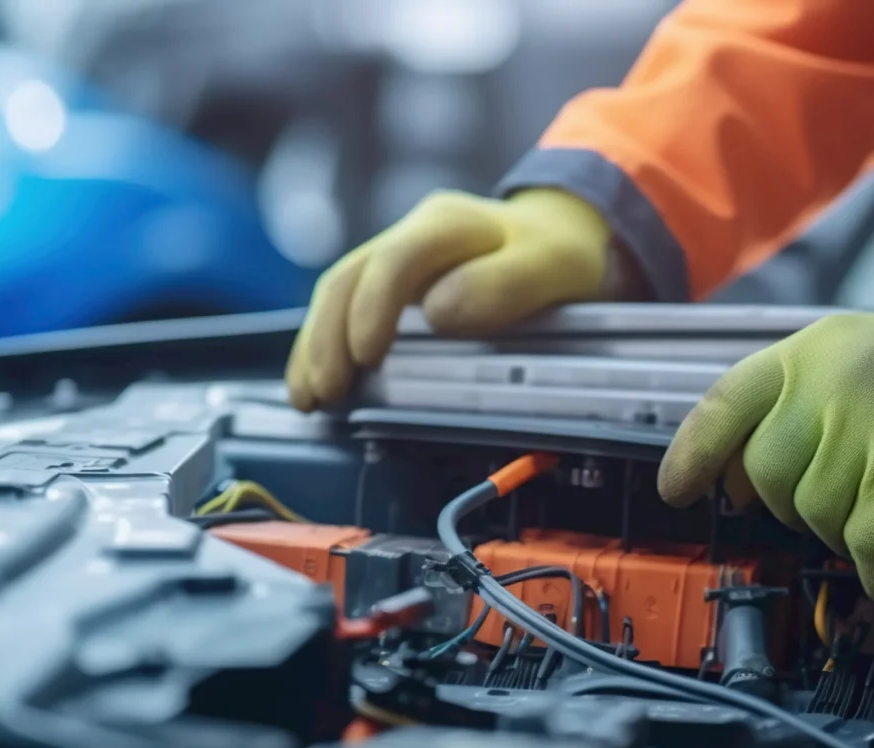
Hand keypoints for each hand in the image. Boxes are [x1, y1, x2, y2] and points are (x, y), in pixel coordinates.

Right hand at [286, 188, 612, 411]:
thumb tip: (439, 313)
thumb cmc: (562, 255)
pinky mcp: (392, 286)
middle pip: (349, 278)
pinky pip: (345, 310)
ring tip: (308, 398)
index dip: (373, 308)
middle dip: (329, 337)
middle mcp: (412, 234)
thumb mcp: (553, 266)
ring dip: (316, 347)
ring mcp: (396, 257)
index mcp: (448, 223)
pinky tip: (313, 385)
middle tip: (326, 392)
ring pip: (337, 295)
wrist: (565, 234)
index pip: (395, 261)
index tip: (367, 357)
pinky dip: (325, 348)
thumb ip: (504, 285)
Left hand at [657, 308, 873, 598]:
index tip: (678, 491)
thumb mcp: (861, 350)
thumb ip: (800, 397)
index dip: (693, 455)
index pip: (725, 404)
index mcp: (811, 350)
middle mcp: (831, 383)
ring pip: (815, 515)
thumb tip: (744, 472)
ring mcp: (872, 427)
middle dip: (791, 506)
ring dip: (842, 533)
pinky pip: (867, 542)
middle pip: (768, 476)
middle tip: (833, 503)